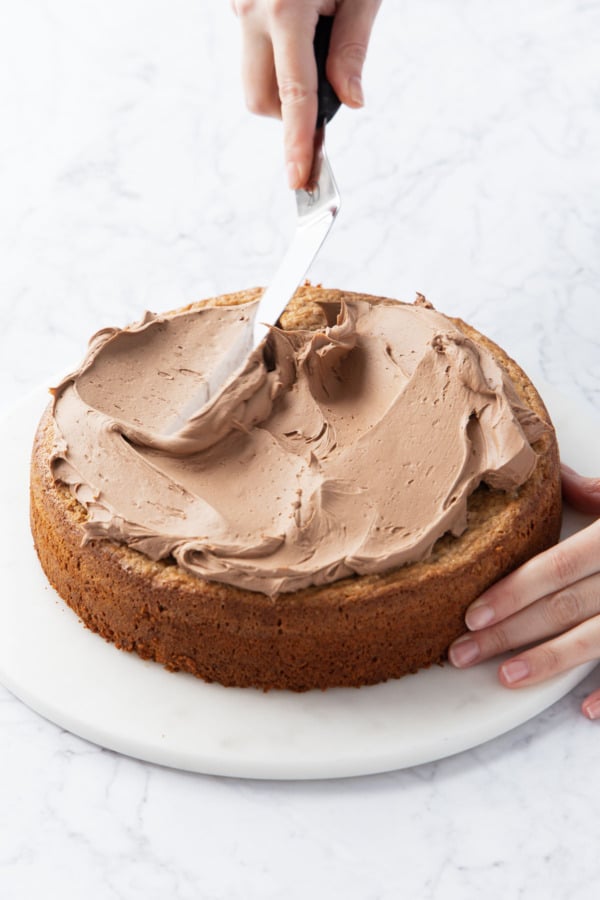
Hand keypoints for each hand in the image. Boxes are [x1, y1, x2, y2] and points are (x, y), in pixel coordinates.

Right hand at [231, 0, 380, 188]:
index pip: (294, 94)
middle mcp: (252, 11)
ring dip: (282, 84)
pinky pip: (254, 49)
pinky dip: (277, 55)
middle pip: (260, 98)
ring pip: (254, 79)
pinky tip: (301, 21)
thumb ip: (351, 47)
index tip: (298, 178)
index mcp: (285, 8)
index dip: (297, 142)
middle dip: (289, 112)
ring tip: (314, 42)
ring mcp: (238, 7)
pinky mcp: (236, 3)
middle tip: (324, 86)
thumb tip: (351, 101)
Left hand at [449, 464, 599, 719]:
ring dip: (550, 663)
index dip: (513, 592)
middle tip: (461, 654)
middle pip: (566, 608)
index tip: (472, 614)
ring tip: (506, 679)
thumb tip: (552, 477)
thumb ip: (597, 493)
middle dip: (511, 633)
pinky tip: (584, 712)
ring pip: (598, 640)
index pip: (557, 567)